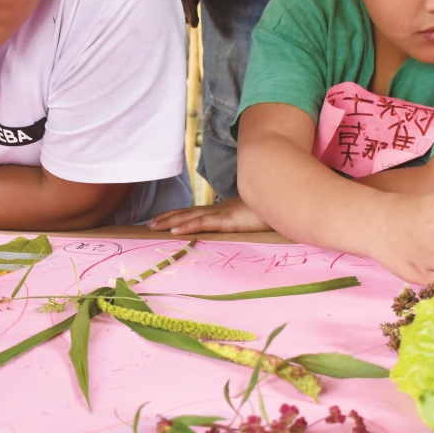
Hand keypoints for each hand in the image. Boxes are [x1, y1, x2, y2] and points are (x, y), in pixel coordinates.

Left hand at [148, 196, 271, 234]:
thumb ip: (245, 220)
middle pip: (187, 212)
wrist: (284, 201)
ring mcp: (222, 214)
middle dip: (167, 217)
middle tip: (149, 224)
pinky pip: (203, 223)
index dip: (178, 215)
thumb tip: (241, 224)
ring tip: (152, 226)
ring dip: (169, 221)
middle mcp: (219, 210)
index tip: (163, 219)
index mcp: (223, 210)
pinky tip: (173, 231)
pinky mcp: (227, 221)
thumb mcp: (254, 217)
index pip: (196, 212)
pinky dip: (187, 226)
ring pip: (190, 217)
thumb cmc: (272, 211)